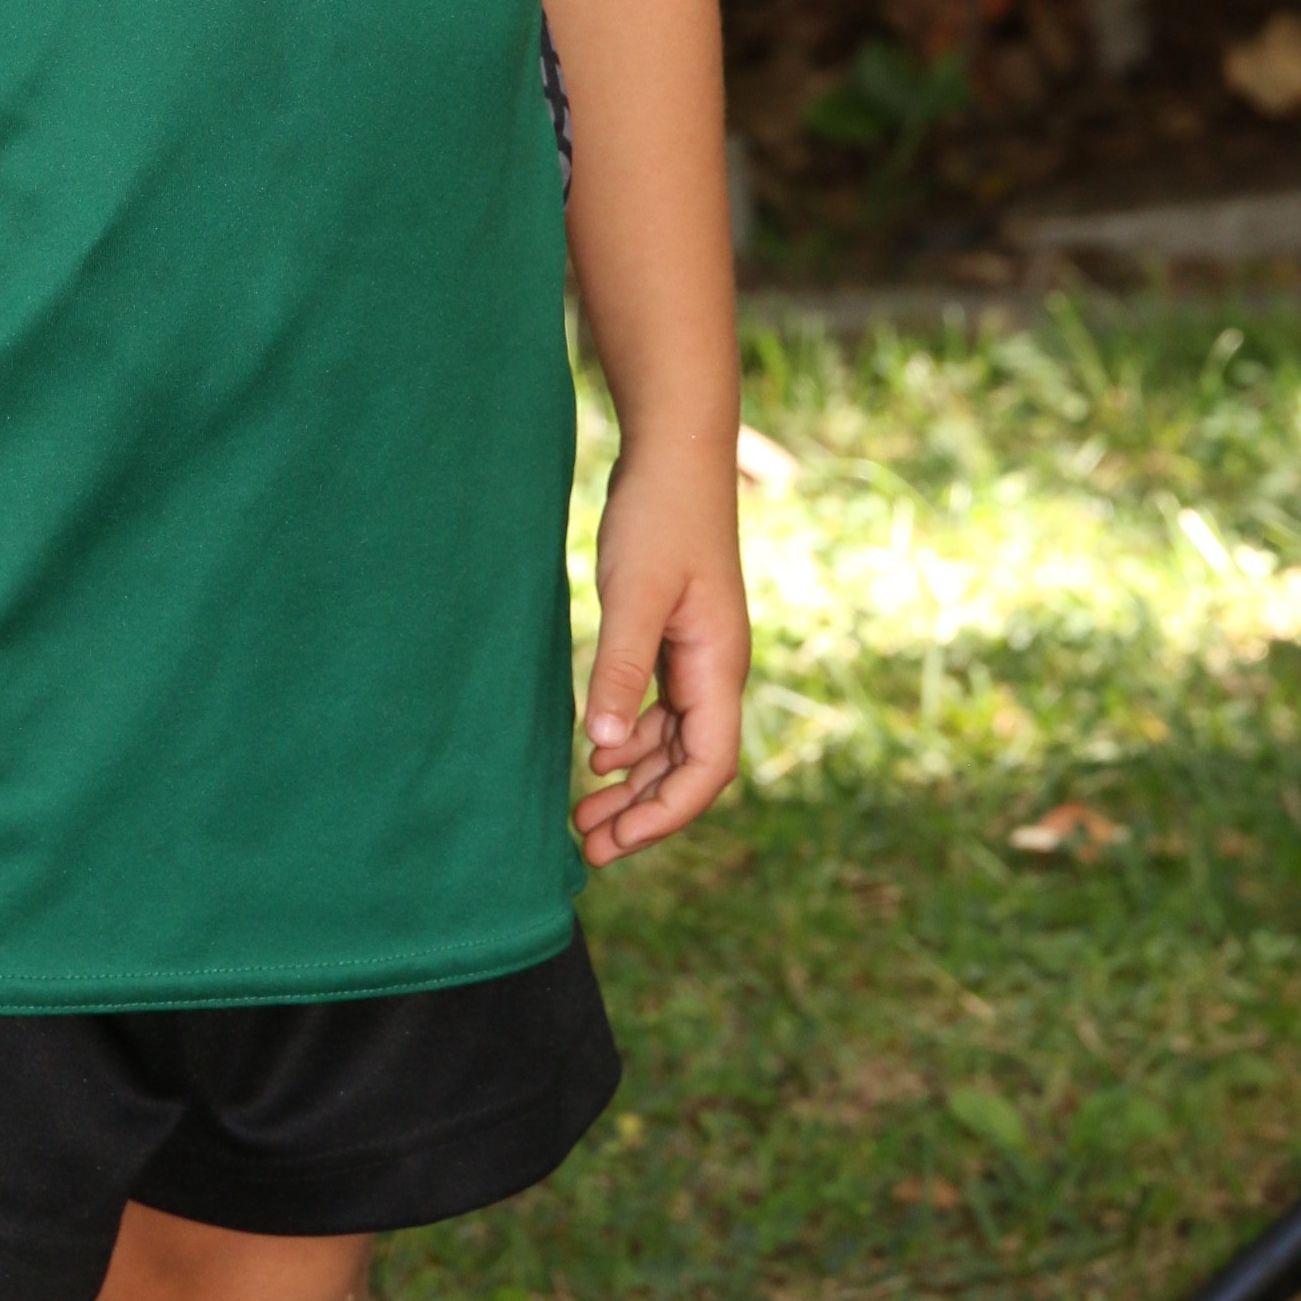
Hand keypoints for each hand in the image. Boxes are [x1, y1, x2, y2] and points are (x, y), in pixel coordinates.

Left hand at [574, 450, 748, 864]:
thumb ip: (620, 669)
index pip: (707, 768)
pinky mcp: (675, 635)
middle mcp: (716, 670)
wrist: (676, 452)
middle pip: (690, 765)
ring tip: (581, 814)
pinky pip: (660, 708)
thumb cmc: (660, 516)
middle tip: (587, 848)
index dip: (665, 813)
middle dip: (643, 812)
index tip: (617, 842)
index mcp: (719, 667)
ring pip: (673, 741)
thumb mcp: (634, 594)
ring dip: (632, 781)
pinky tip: (595, 753)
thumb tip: (601, 750)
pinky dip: (630, 738)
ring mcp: (698, 654)